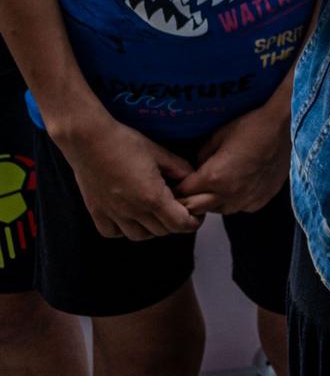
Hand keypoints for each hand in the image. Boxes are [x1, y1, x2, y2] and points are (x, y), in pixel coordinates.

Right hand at [53, 114, 199, 239]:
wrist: (88, 140)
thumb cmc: (125, 142)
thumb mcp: (160, 152)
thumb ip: (180, 169)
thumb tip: (193, 180)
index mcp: (152, 197)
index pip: (180, 224)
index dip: (192, 222)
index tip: (196, 215)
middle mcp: (133, 211)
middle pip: (162, 231)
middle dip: (174, 223)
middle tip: (178, 209)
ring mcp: (113, 214)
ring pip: (139, 236)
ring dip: (151, 228)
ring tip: (155, 212)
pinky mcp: (96, 212)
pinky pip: (113, 233)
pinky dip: (124, 229)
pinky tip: (129, 215)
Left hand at [177, 100, 288, 217]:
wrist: (284, 126)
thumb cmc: (250, 126)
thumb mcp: (216, 137)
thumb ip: (200, 158)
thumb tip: (195, 169)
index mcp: (213, 178)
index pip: (183, 194)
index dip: (178, 187)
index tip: (178, 182)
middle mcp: (229, 195)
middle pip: (196, 209)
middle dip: (190, 199)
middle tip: (193, 186)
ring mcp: (247, 200)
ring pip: (218, 210)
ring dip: (213, 201)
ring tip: (218, 184)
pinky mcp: (262, 200)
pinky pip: (240, 207)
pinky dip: (235, 200)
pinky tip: (240, 184)